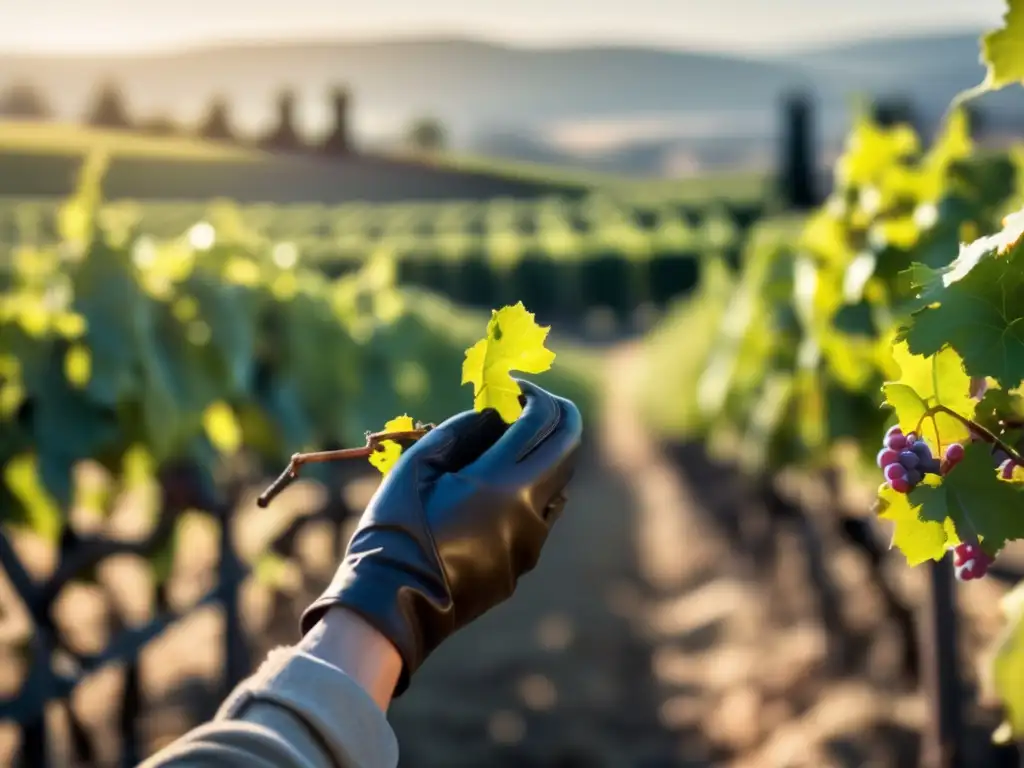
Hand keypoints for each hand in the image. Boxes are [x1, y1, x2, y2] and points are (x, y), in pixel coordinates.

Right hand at [300, 380, 581, 694]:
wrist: (391, 604)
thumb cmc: (395, 528)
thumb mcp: (417, 465)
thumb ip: (461, 430)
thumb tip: (495, 413)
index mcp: (498, 482)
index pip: (540, 419)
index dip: (531, 393)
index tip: (514, 387)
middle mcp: (528, 511)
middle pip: (569, 446)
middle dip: (557, 415)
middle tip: (532, 403)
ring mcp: (531, 541)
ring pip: (560, 482)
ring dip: (544, 453)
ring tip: (508, 445)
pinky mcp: (524, 564)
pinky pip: (542, 515)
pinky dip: (532, 490)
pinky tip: (500, 488)